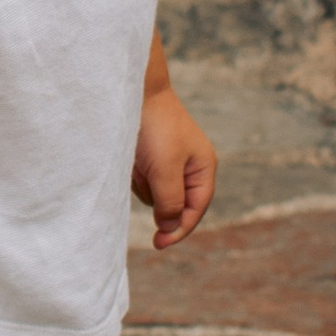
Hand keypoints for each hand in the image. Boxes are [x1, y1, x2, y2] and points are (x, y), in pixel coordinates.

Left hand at [132, 87, 216, 251]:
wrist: (133, 92)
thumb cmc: (154, 128)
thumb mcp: (165, 169)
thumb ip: (171, 201)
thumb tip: (171, 226)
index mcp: (203, 168)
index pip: (195, 210)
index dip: (178, 229)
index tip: (158, 243)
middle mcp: (190, 167)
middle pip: (174, 204)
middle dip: (157, 196)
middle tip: (144, 173)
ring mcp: (170, 162)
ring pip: (155, 194)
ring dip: (143, 183)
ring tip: (138, 159)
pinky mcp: (151, 157)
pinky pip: (142, 180)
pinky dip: (135, 173)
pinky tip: (132, 156)